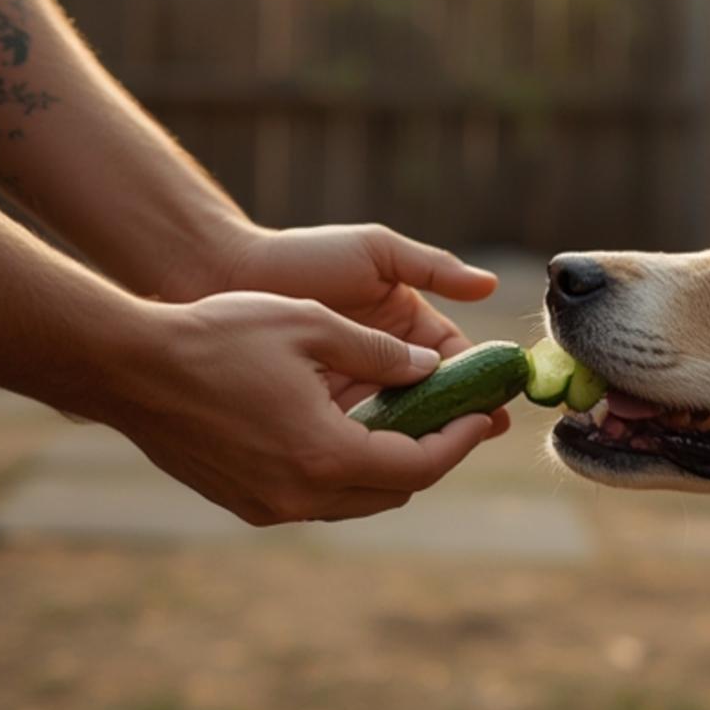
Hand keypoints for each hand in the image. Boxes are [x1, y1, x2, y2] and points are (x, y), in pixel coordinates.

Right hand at [103, 292, 493, 524]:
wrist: (127, 365)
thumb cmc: (218, 335)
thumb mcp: (311, 325)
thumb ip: (379, 353)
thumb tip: (430, 370)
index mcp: (326, 455)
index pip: (418, 466)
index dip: (458, 441)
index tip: (482, 416)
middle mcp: (300, 495)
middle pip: (392, 491)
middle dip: (429, 455)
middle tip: (454, 418)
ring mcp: (267, 505)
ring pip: (353, 499)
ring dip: (385, 465)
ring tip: (406, 419)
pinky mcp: (242, 502)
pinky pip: (314, 497)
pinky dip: (343, 469)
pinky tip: (345, 427)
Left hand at [219, 224, 509, 431]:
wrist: (217, 277)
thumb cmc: (298, 257)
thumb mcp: (372, 251)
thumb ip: (431, 266)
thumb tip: (488, 286)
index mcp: (403, 324)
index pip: (453, 361)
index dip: (476, 382)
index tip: (492, 403)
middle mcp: (380, 360)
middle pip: (430, 400)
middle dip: (450, 418)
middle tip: (471, 436)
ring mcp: (348, 391)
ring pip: (395, 425)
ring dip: (412, 436)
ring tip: (430, 451)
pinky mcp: (314, 415)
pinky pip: (351, 440)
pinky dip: (366, 447)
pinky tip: (376, 458)